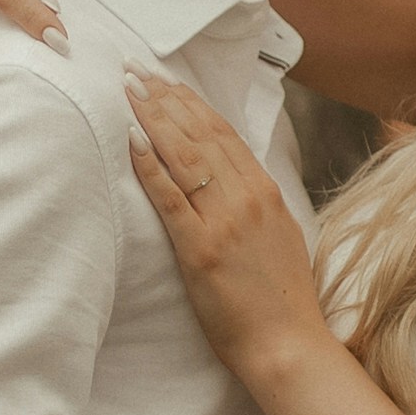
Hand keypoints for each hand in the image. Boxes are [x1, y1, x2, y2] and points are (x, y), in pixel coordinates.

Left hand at [126, 70, 326, 380]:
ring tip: (128, 90)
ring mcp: (224, 221)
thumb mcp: (282, 236)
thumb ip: (260, 204)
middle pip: (200, 134)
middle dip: (165, 98)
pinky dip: (149, 165)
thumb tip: (239, 180)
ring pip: (185, 155)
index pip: (224, 133)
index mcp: (266, 192)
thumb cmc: (282, 299)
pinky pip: (169, 198)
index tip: (167, 80)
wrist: (288, 344)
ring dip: (153, 118)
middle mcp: (247, 197)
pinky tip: (131, 139)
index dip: (192, 103)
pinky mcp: (200, 249)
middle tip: (135, 70)